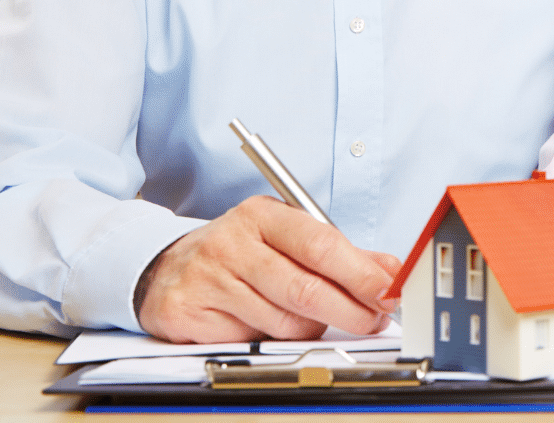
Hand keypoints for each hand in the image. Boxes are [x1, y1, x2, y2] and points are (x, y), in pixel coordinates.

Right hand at [138, 195, 401, 343]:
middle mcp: (232, 243)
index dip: (360, 272)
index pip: (320, 244)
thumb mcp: (286, 237)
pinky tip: (266, 321)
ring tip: (312, 316)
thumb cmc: (240, 251)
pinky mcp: (190, 313)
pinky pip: (252, 339)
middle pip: (304, 288)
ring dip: (311, 327)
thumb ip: (339, 253)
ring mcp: (209, 279)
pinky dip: (272, 338)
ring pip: (283, 321)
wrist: (165, 266)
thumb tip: (389, 271)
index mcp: (262, 215)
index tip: (388, 290)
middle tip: (373, 319)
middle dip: (349, 310)